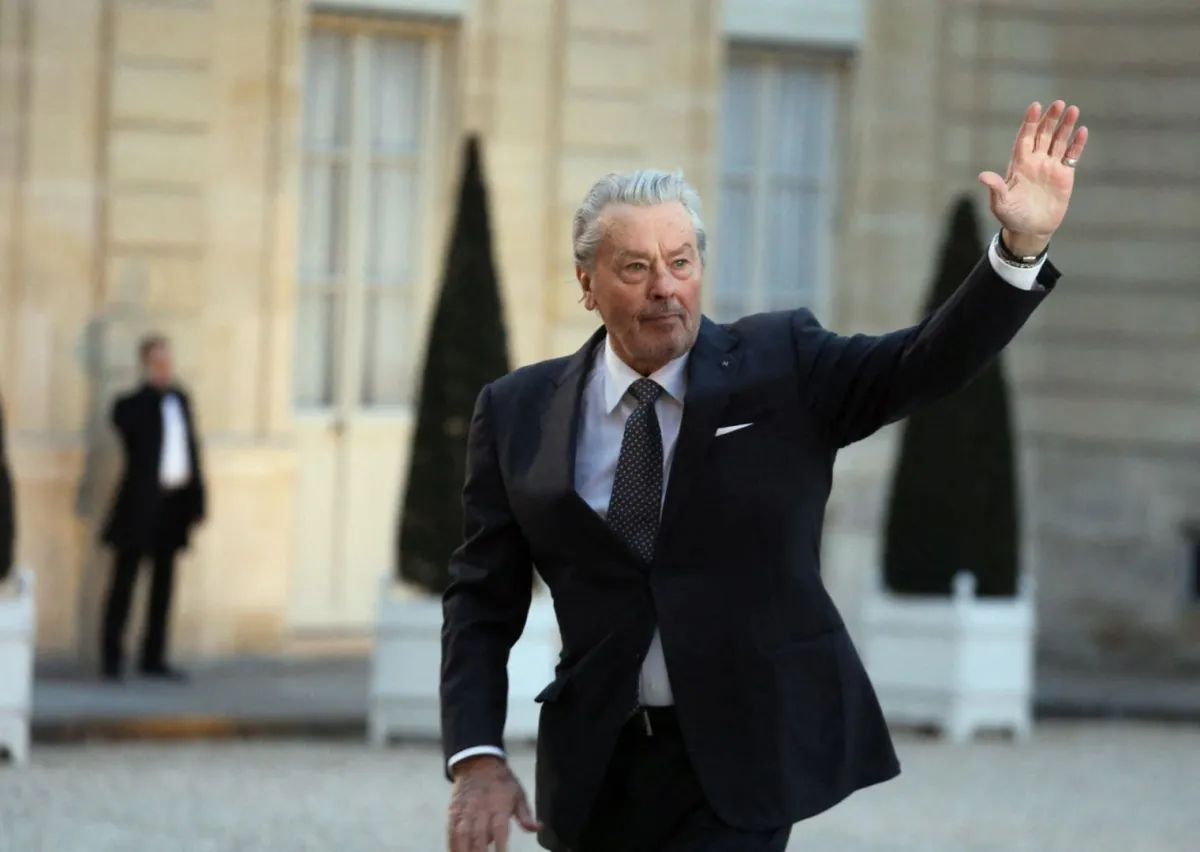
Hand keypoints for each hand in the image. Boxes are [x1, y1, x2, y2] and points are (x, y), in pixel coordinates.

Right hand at [447, 755, 540, 851]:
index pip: (500, 828)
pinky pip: (451, 830)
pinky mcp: (453, 811)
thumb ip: (526, 815)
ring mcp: (465, 810)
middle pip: (479, 835)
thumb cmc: (502, 782)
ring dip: (464, 850)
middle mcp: (481, 808)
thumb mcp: (519, 794)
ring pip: (462, 834)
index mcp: (499, 805)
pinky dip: (452, 843)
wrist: (478, 762)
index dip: (500, 845)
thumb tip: (538, 828)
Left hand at [978, 100, 1088, 255]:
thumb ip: (996, 188)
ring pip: (1059, 141)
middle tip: (1058, 103)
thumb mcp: (1001, 204)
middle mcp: (1035, 161)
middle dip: (1049, 119)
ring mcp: (1050, 167)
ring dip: (1065, 126)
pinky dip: (1077, 144)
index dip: (1029, 123)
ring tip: (1072, 110)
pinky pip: (1071, 155)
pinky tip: (1082, 131)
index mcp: (1019, 164)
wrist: (1031, 230)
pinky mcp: (1064, 175)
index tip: (1035, 107)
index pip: (1024, 138)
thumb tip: (982, 176)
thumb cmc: (1012, 217)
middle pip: (1043, 135)